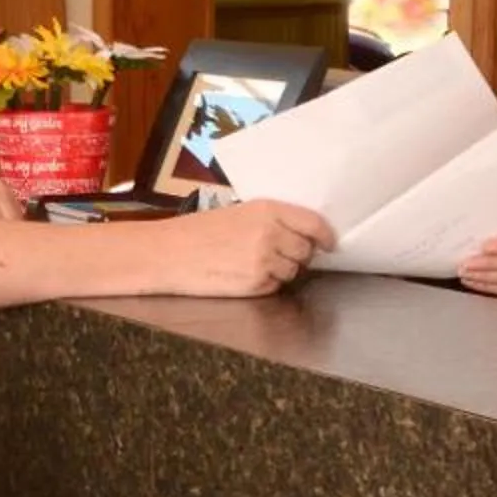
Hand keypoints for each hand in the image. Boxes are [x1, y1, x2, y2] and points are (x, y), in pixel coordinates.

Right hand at [157, 199, 334, 296]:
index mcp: (268, 210)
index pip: (314, 223)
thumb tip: (301, 234)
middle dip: (296, 255)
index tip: (329, 243)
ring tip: (249, 263)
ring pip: (292, 271)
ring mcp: (265, 260)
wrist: (168, 253)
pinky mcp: (256, 284)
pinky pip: (275, 287)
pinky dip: (264, 284)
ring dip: (279, 271)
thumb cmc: (197, 233)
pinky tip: (241, 275)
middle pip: (305, 251)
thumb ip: (271, 220)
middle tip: (273, 254)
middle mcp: (271, 233)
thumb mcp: (238, 213)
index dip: (325, 236)